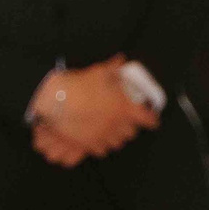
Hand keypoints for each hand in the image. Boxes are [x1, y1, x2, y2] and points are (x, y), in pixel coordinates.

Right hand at [29, 56, 158, 165]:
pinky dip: (103, 144)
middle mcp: (116, 126)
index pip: (147, 119)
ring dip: (118, 136)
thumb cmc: (79, 86)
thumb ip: (113, 67)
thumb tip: (120, 60)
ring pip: (118, 142)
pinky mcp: (88, 145)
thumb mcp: (99, 73)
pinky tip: (100, 138)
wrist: (55, 103)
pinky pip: (101, 149)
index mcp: (124, 109)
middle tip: (128, 120)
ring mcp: (102, 137)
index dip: (152, 119)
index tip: (153, 120)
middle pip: (131, 132)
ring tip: (114, 130)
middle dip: (131, 126)